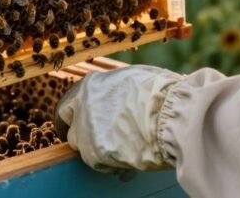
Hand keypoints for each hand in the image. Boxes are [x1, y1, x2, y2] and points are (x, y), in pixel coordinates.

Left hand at [55, 65, 181, 172]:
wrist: (169, 116)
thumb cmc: (159, 94)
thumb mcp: (133, 77)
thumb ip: (116, 86)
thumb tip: (119, 92)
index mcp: (90, 85)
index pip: (71, 102)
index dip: (79, 112)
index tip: (85, 119)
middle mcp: (81, 106)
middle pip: (71, 124)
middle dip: (82, 130)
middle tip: (98, 137)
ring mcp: (84, 129)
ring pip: (80, 144)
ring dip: (94, 146)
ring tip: (117, 147)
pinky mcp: (93, 152)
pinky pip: (96, 161)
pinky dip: (108, 162)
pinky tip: (125, 158)